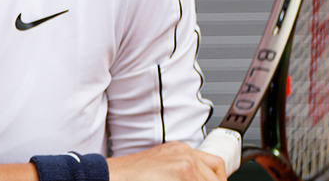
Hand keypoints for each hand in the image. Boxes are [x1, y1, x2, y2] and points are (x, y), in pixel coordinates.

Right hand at [107, 142, 227, 180]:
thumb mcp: (160, 168)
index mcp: (180, 151)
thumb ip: (180, 173)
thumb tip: (194, 179)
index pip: (215, 166)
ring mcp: (185, 163)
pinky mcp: (183, 173)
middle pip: (217, 177)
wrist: (111, 176)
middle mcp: (185, 153)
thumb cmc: (130, 177)